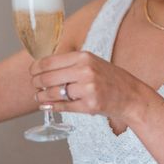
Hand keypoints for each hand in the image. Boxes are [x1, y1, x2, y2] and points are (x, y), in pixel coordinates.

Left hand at [30, 51, 151, 122]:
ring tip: (39, 97)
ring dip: (41, 97)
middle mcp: (85, 71)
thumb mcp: (92, 63)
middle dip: (36, 83)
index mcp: (84, 57)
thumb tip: (42, 69)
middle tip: (35, 86)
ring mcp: (88, 89)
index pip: (49, 62)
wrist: (131, 95)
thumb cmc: (109, 79)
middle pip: (47, 78)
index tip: (32, 73)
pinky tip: (47, 105)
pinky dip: (52, 107)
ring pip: (52, 93)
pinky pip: (63, 106)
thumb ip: (70, 64)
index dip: (35, 69)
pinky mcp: (89, 106)